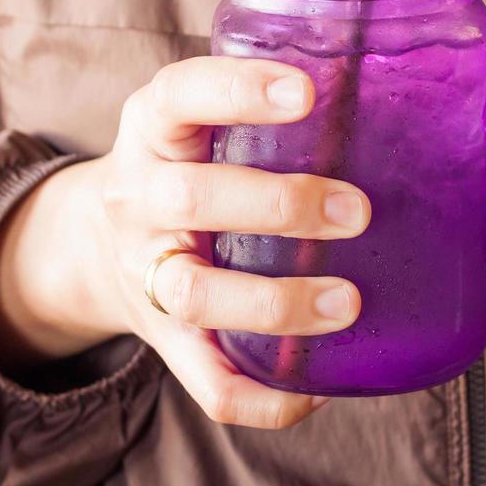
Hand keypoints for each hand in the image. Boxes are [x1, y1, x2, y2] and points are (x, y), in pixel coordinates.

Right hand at [0, 57, 371, 428]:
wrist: (92, 242)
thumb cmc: (185, 165)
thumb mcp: (197, 119)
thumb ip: (263, 107)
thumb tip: (393, 89)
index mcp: (152, 128)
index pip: (182, 94)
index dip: (239, 90)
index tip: (306, 92)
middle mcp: (137, 197)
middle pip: (189, 199)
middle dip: (279, 205)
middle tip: (356, 211)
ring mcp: (144, 272)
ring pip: (192, 295)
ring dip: (275, 303)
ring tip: (348, 301)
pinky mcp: (163, 340)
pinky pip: (204, 383)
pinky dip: (263, 397)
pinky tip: (317, 386)